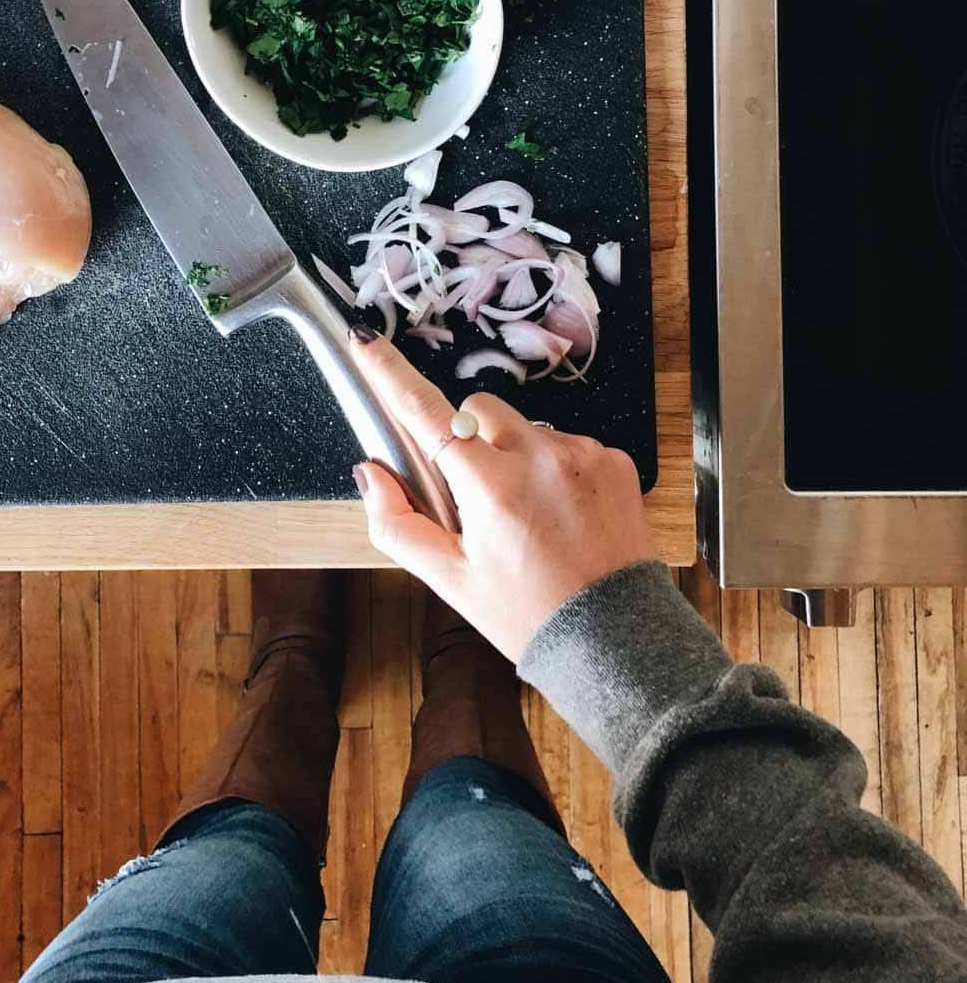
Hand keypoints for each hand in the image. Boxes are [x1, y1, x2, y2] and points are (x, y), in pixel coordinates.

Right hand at [350, 332, 654, 661]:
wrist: (615, 642)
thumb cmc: (528, 615)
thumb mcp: (452, 580)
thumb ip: (399, 524)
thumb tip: (370, 474)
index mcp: (489, 485)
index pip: (426, 413)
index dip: (390, 374)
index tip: (366, 339)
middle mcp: (537, 457)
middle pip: (479, 410)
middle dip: (469, 438)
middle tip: (477, 494)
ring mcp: (582, 454)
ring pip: (526, 426)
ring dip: (517, 454)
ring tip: (531, 517)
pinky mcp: (616, 460)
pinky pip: (569, 443)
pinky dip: (558, 469)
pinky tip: (564, 516)